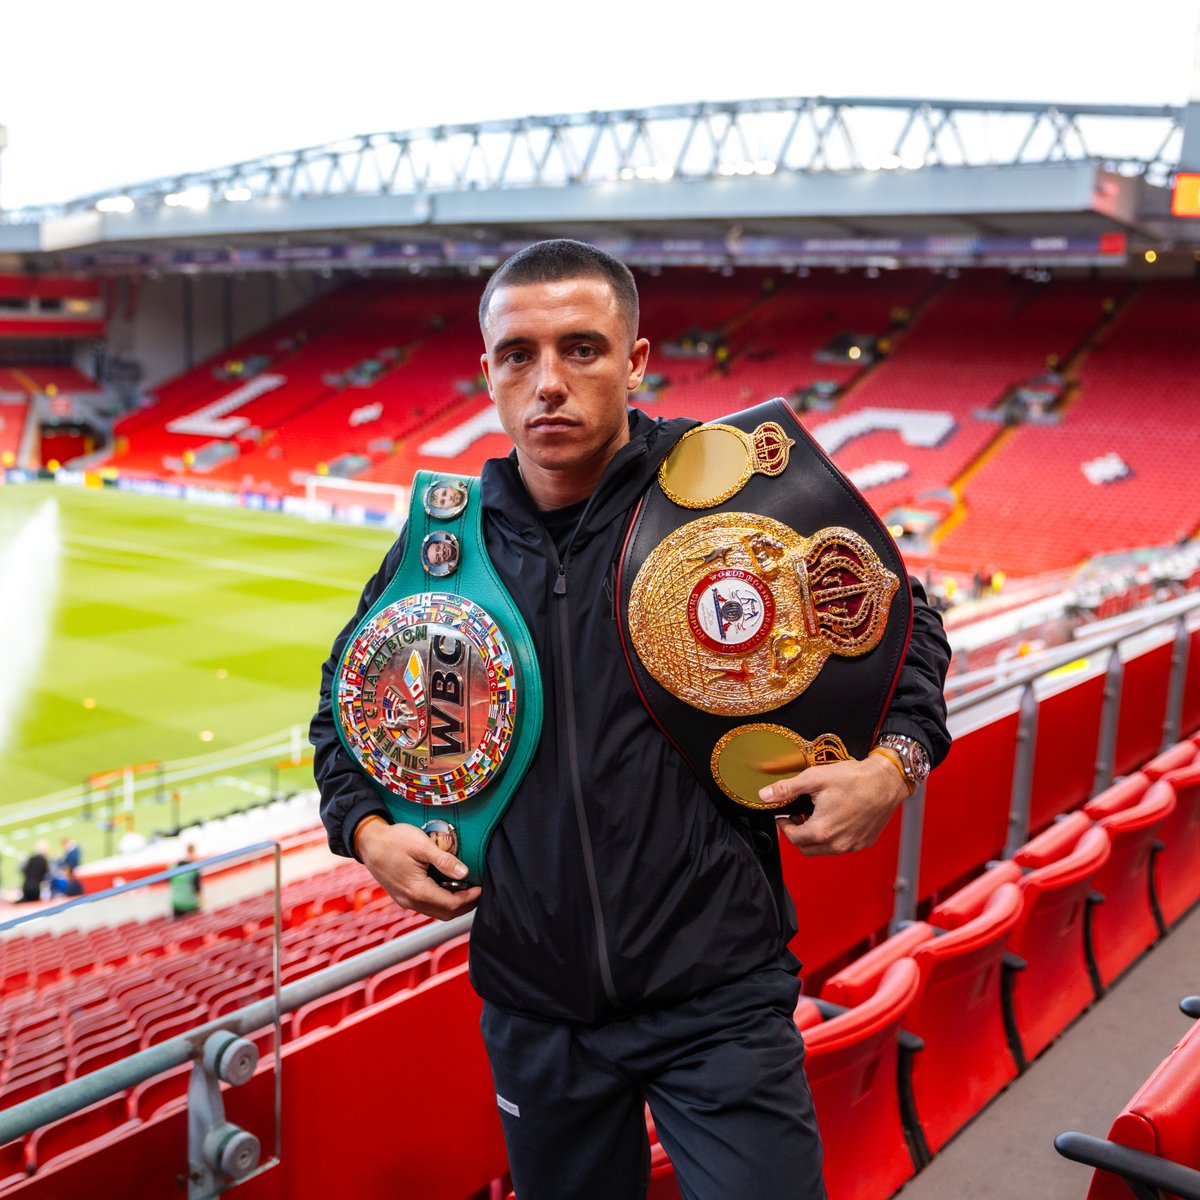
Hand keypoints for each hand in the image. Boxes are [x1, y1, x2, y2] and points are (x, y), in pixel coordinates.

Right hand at [356, 820, 481, 920]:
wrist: (367, 841)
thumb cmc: (394, 840)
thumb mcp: (422, 845)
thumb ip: (444, 860)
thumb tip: (465, 873)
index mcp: (417, 891)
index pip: (451, 904)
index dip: (470, 898)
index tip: (482, 887)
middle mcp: (410, 901)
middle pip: (445, 913)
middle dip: (465, 905)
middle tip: (479, 891)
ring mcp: (405, 901)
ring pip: (436, 912)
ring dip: (454, 904)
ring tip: (468, 889)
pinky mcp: (402, 896)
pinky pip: (427, 906)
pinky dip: (442, 901)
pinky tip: (449, 887)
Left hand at [761, 754, 908, 855]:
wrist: (886, 781)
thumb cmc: (854, 779)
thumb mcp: (815, 778)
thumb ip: (787, 789)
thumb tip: (765, 795)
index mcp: (822, 830)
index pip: (793, 839)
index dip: (784, 826)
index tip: (784, 815)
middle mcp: (837, 844)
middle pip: (806, 849)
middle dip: (798, 834)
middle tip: (798, 817)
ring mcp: (852, 845)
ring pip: (824, 850)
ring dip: (815, 838)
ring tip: (817, 816)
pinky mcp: (864, 843)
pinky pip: (842, 847)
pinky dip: (833, 838)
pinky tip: (836, 818)